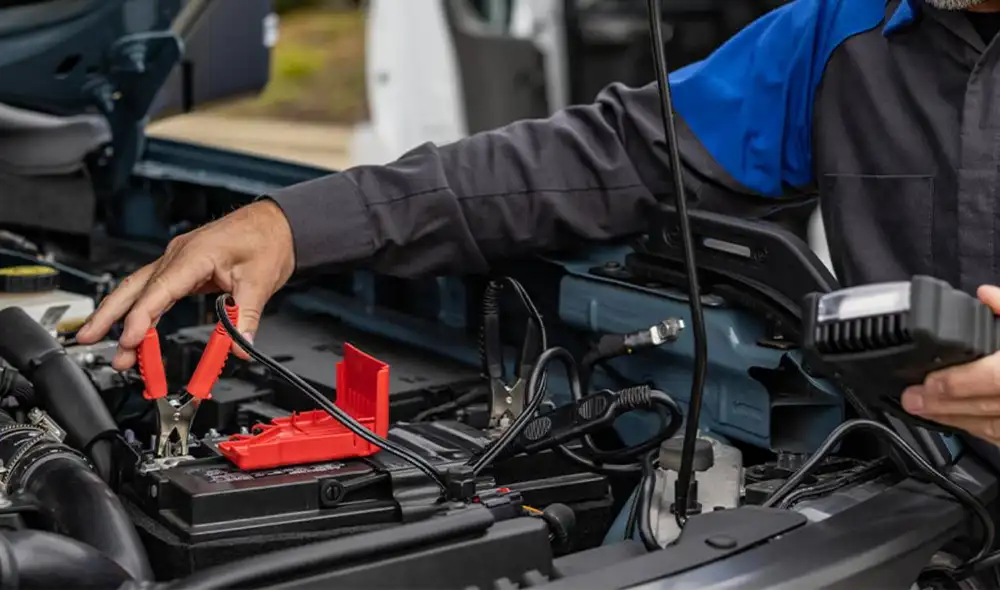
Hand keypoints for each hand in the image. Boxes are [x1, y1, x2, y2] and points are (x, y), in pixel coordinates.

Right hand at [76, 200, 295, 370]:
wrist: (277, 224)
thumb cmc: (267, 240)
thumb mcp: (261, 282)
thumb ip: (246, 318)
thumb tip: (239, 348)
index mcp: (194, 254)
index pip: (159, 290)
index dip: (141, 318)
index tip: (130, 342)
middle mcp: (179, 255)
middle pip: (134, 287)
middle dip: (109, 316)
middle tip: (89, 339)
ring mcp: (178, 260)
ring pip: (140, 289)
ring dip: (123, 318)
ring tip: (113, 347)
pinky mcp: (184, 268)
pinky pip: (156, 291)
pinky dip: (144, 312)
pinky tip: (137, 332)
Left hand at [901, 285, 999, 442]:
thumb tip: (986, 294)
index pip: (993, 379)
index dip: (957, 383)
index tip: (927, 384)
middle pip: (986, 407)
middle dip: (945, 405)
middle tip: (912, 399)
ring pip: (992, 426)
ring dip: (955, 420)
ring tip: (924, 411)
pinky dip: (979, 429)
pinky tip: (956, 421)